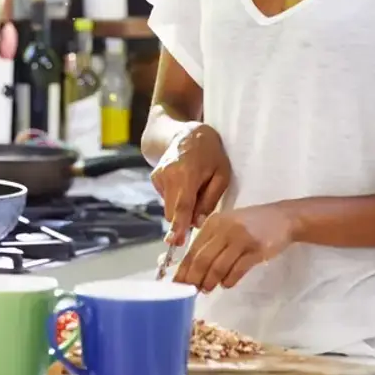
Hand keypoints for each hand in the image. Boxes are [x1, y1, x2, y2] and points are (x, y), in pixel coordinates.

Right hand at [151, 124, 230, 246]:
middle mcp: (168, 176)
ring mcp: (158, 177)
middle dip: (185, 219)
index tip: (174, 242)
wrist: (185, 133)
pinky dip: (176, 197)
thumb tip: (198, 222)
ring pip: (169, 207)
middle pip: (173, 212)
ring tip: (193, 187)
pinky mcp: (154, 178)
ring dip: (181, 206)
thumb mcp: (221, 173)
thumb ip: (210, 199)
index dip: (179, 226)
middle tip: (199, 209)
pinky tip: (184, 182)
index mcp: (187, 174)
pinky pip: (166, 199)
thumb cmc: (210, 153)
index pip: (182, 206)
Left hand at [172, 203, 296, 292]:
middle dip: (194, 278)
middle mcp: (225, 229)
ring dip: (210, 282)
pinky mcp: (256, 249)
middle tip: (191, 291)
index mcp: (214, 222)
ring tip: (207, 289)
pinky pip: (237, 270)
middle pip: (203, 259)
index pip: (193, 249)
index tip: (177, 284)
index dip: (184, 269)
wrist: (282, 218)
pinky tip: (226, 284)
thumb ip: (210, 242)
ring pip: (218, 266)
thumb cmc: (251, 224)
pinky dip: (229, 280)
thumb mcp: (227, 225)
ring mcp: (241, 238)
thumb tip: (192, 268)